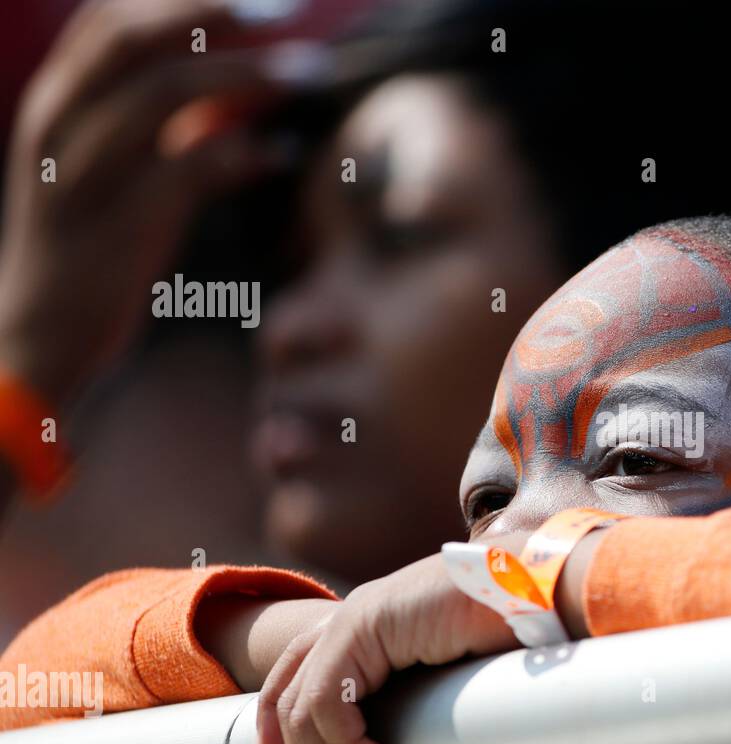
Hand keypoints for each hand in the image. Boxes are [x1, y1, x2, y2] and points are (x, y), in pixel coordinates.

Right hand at [0, 0, 323, 403]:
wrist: (37, 339)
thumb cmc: (87, 251)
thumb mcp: (111, 173)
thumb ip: (162, 128)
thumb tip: (239, 91)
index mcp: (55, 104)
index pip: (106, 18)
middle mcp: (58, 126)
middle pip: (133, 37)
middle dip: (212, 10)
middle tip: (286, 8)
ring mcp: (83, 174)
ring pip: (162, 92)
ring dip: (245, 73)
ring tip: (308, 70)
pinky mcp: (117, 227)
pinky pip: (186, 169)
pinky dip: (241, 154)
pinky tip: (283, 153)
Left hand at [255, 537, 529, 743]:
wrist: (531, 587)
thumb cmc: (512, 631)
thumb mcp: (459, 688)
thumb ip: (440, 735)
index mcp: (368, 629)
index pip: (296, 681)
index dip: (283, 732)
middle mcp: (350, 621)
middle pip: (292, 706)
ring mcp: (350, 619)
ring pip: (305, 716)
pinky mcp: (359, 625)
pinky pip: (327, 704)